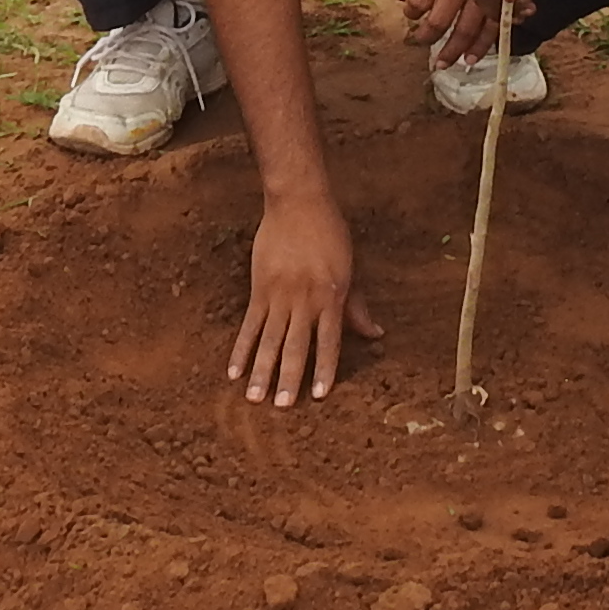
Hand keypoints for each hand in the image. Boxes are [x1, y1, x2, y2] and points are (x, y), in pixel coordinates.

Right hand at [229, 193, 377, 405]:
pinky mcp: (259, 289)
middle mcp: (304, 300)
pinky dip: (240, 349)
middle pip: (296, 346)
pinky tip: (233, 371)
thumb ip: (356, 306)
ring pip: (269, 340)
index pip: (329, 341)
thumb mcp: (349, 269)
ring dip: (261, 370)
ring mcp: (279, 295)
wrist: (298, 202)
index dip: (324, 369)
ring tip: (254, 397)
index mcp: (330, 296)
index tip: (318, 396)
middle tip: (282, 407)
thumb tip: (375, 334)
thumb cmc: (329, 234)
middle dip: (289, 378)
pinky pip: (249, 325)